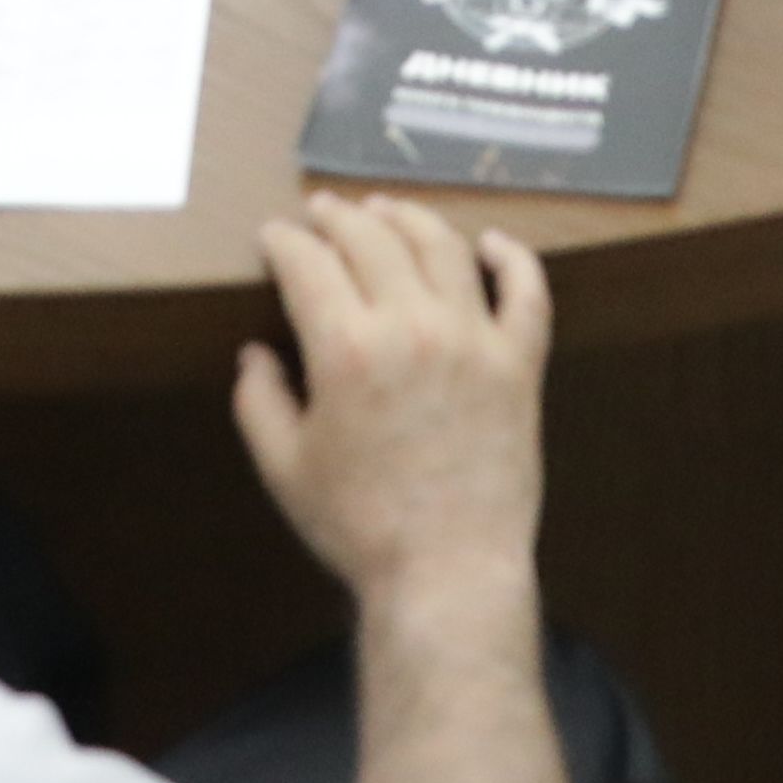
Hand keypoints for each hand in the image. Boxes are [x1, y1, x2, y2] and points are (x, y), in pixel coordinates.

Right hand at [228, 192, 550, 623]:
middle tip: (322, 211)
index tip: (274, 237)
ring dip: (408, 218)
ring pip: (442, 247)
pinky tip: (492, 243)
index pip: (308, 263)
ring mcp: (474, 339)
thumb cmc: (359, 527)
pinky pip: (525, 291)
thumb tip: (256, 354)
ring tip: (387, 210)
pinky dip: (512, 257)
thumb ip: (260, 402)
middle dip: (338, 216)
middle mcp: (412, 326)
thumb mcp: (286, 469)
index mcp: (347, 348)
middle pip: (371, 239)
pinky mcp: (520, 363)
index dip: (284, 241)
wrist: (447, 572)